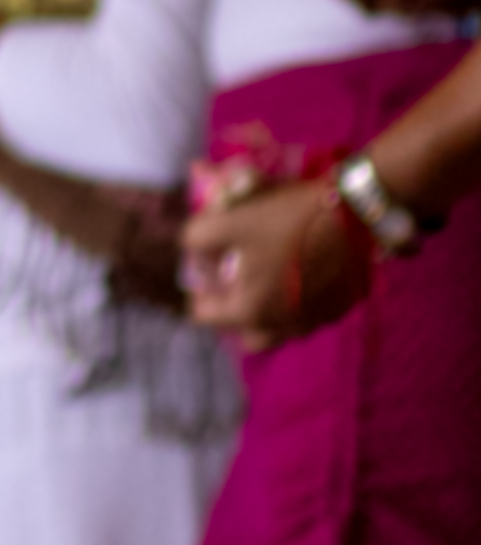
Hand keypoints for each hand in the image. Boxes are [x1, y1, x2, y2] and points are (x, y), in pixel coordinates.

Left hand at [186, 171, 369, 347]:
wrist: (353, 215)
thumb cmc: (286, 219)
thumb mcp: (229, 220)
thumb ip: (197, 238)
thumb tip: (191, 251)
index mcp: (250, 311)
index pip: (204, 316)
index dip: (198, 290)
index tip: (206, 268)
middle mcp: (281, 327)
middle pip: (241, 328)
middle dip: (232, 306)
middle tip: (234, 275)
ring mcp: (312, 322)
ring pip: (275, 327)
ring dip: (265, 309)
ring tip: (265, 276)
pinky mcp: (337, 309)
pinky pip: (305, 315)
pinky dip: (296, 301)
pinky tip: (297, 272)